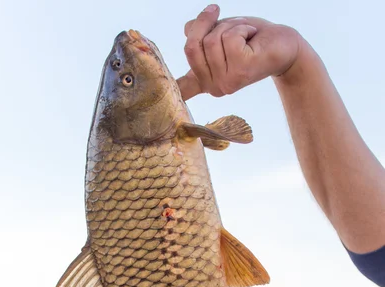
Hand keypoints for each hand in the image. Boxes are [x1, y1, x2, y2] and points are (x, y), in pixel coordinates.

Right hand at [177, 4, 301, 100]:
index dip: (165, 91)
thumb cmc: (251, 38)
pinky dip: (241, 28)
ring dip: (229, 26)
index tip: (159, 108)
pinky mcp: (239, 72)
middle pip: (191, 46)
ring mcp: (225, 83)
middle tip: (227, 22)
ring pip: (211, 40)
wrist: (283, 45)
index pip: (180, 88)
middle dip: (208, 24)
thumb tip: (187, 30)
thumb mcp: (220, 32)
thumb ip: (200, 34)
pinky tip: (252, 39)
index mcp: (205, 80)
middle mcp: (213, 87)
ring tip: (245, 36)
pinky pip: (228, 38)